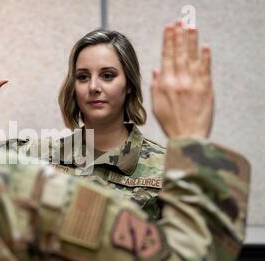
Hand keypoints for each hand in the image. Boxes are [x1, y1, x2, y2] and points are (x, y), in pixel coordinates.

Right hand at [151, 21, 213, 138]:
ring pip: (192, 57)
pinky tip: (205, 47)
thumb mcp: (156, 106)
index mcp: (165, 85)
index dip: (168, 41)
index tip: (169, 28)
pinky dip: (205, 57)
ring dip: (192, 41)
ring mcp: (194, 84)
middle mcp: (179, 81)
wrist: (188, 136)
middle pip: (180, 53)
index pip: (167, 57)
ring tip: (191, 27)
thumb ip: (156, 87)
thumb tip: (157, 71)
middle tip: (180, 21)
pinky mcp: (206, 89)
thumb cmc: (171, 123)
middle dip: (179, 35)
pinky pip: (205, 69)